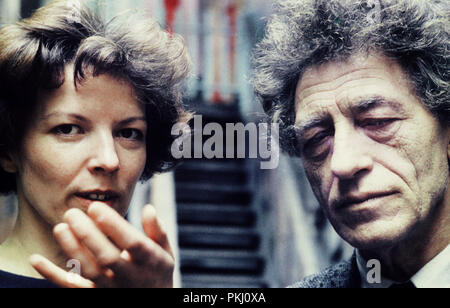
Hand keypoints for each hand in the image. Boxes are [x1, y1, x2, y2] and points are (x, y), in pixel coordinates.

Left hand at [30, 202, 173, 287]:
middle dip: (88, 235)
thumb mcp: (165, 252)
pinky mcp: (95, 295)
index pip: (132, 242)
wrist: (153, 302)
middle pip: (107, 257)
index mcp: (149, 261)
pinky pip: (72, 286)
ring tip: (59, 227)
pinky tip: (36, 259)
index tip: (96, 207)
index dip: (114, 226)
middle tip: (72, 213)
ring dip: (72, 250)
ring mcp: (111, 288)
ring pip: (89, 271)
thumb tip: (148, 208)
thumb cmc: (157, 271)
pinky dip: (52, 275)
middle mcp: (130, 276)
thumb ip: (157, 231)